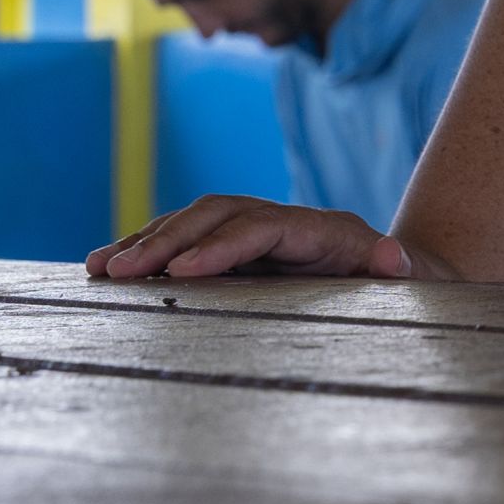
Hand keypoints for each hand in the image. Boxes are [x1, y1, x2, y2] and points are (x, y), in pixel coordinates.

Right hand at [84, 195, 423, 282]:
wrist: (394, 274)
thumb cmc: (393, 288)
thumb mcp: (402, 279)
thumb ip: (391, 269)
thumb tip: (394, 259)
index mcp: (319, 229)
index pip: (260, 228)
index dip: (220, 247)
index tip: (180, 272)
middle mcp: (281, 220)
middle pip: (216, 215)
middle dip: (165, 242)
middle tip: (120, 273)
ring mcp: (256, 228)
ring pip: (193, 222)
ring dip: (145, 242)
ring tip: (101, 269)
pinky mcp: (235, 245)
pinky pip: (186, 240)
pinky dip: (149, 249)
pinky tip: (110, 269)